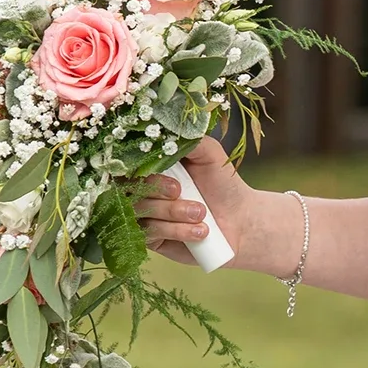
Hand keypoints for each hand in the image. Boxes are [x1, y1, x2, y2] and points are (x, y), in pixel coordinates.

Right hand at [132, 136, 296, 275]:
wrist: (239, 220)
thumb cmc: (222, 184)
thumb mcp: (209, 154)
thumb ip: (188, 140)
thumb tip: (165, 128)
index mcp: (151, 165)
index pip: (127, 163)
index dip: (139, 167)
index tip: (165, 172)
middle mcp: (141, 188)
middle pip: (128, 188)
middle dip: (156, 190)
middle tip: (179, 191)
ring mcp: (143, 214)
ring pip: (139, 212)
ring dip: (173, 212)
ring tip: (201, 213)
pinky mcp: (150, 238)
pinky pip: (150, 233)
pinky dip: (177, 231)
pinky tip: (200, 231)